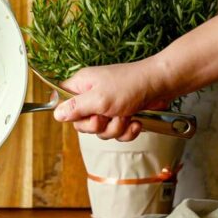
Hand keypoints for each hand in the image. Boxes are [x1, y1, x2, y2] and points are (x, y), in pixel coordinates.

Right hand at [52, 60, 169, 140]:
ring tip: (125, 116)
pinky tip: (135, 122)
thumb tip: (56, 114)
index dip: (71, 114)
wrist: (161, 85)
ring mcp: (107, 106)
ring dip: (115, 128)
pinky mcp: (121, 114)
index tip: (84, 115)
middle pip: (82, 122)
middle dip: (98, 125)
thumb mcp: (99, 99)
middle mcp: (92, 95)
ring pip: (101, 130)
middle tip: (106, 117)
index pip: (63, 102)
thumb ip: (75, 108)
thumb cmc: (130, 85)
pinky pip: (117, 132)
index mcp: (82, 85)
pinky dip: (127, 131)